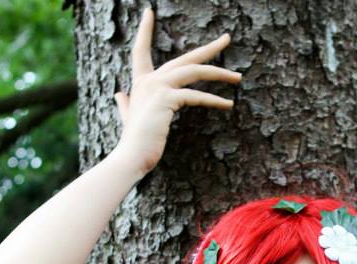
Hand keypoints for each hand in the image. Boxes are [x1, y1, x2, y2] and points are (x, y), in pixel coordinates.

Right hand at [113, 6, 241, 177]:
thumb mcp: (128, 117)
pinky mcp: (167, 99)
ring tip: (238, 77)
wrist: (131, 156)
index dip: (145, 31)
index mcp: (141, 83)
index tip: (149, 11)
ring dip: (219, 73)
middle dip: (208, 48)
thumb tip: (118, 95)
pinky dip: (214, 100)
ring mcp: (158, 87)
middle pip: (184, 58)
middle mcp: (149, 80)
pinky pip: (196, 96)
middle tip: (227, 38)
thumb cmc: (135, 142)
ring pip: (194, 71)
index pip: (140, 50)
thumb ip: (125, 104)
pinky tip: (228, 104)